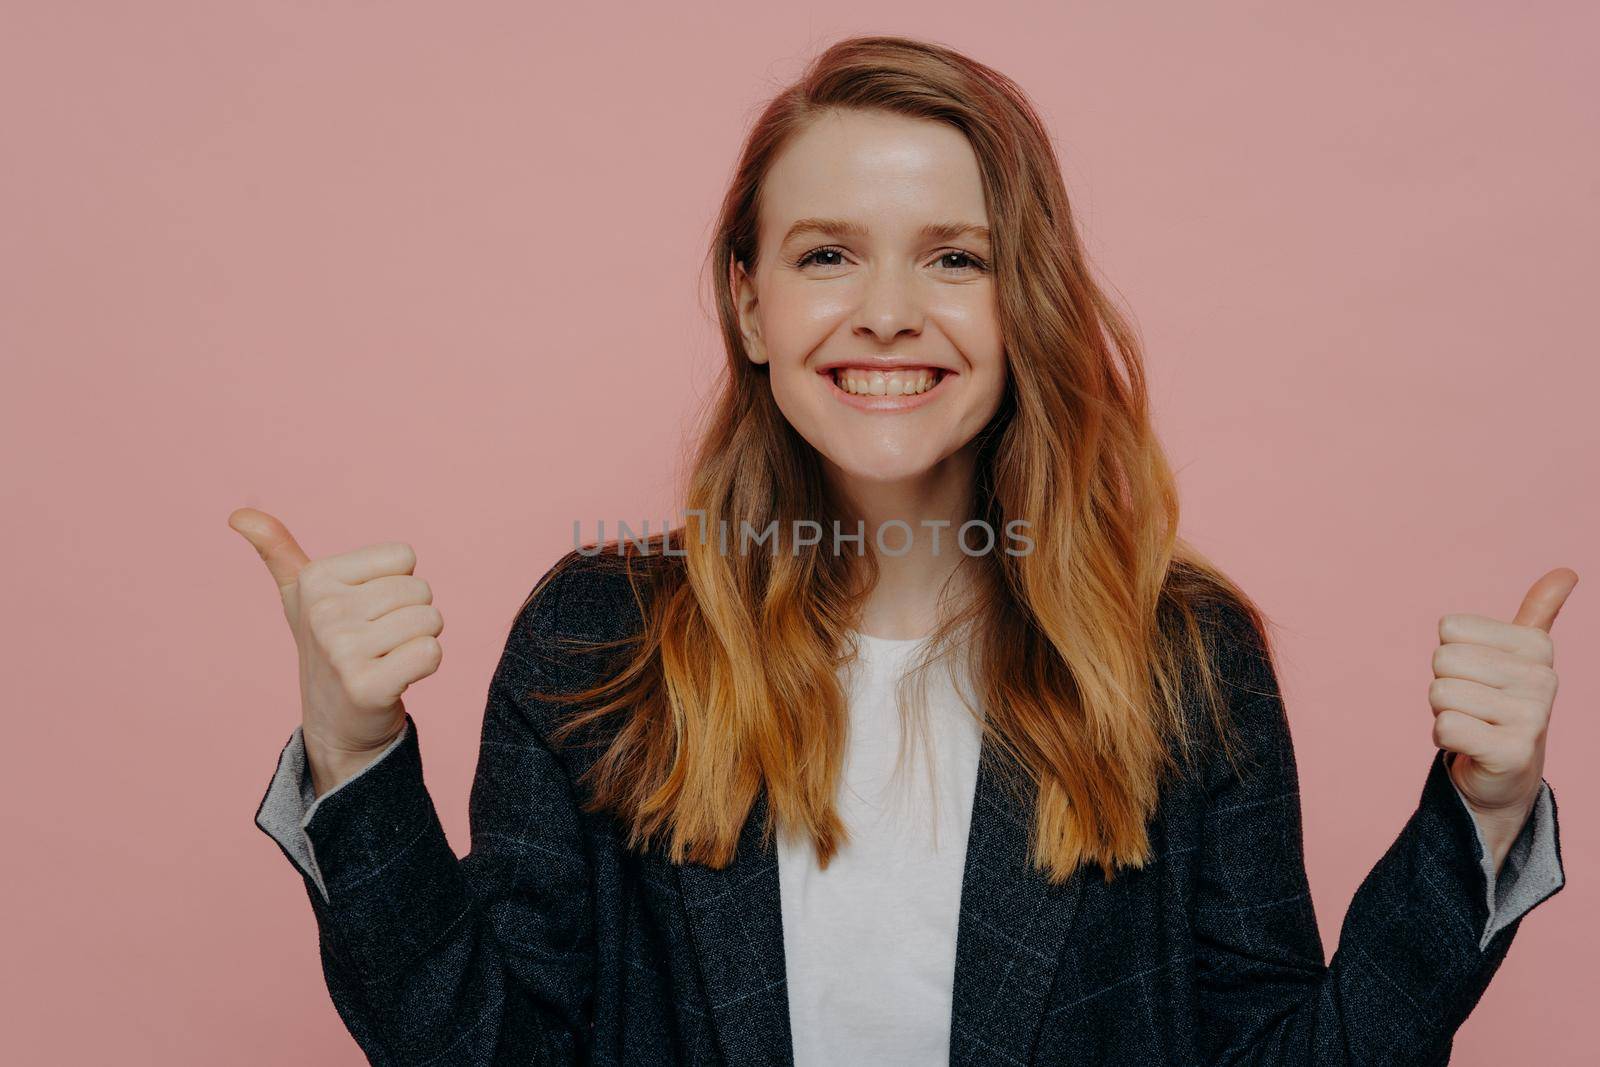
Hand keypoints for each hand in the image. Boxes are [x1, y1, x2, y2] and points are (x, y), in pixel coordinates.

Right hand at [229, 507, 444, 786]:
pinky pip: (430, 653)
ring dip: (419, 641)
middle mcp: (323, 611)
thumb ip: (278, 551)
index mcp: (315, 579)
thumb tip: (238, 515)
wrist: (335, 721)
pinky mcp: (366, 686)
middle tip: (380, 641)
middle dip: (411, 616)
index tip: (368, 611)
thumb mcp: (300, 595)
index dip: (397, 584)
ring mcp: (342, 650)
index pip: (404, 557)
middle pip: (420, 590)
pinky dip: (425, 666)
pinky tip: (396, 678)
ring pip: (430, 620)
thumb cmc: (329, 646)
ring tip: (386, 658)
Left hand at [1430, 567, 1577, 864]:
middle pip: (1441, 660)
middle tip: (1472, 705)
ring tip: (1474, 723)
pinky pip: (1444, 727)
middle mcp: (1542, 678)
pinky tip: (1471, 745)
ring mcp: (1532, 717)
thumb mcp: (1518, 655)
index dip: (1451, 654)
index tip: (1478, 677)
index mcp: (1537, 646)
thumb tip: (1566, 572)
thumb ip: (1538, 612)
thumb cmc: (1500, 702)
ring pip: (1439, 693)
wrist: (1507, 771)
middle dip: (1445, 684)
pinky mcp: (1513, 752)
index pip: (1449, 628)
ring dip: (1444, 712)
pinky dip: (1444, 738)